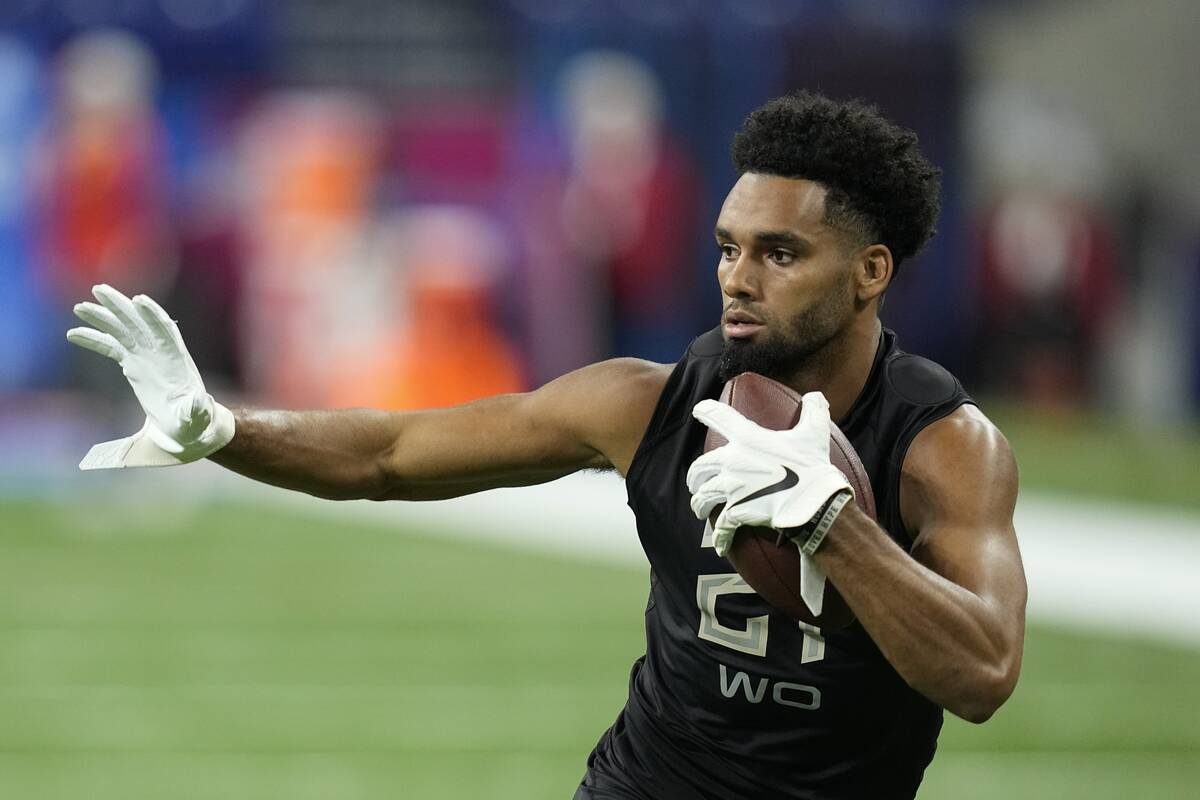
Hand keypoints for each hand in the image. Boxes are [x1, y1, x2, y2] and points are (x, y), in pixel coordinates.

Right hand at [66, 284, 234, 469]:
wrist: (187, 426)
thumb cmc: (195, 421)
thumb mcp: (197, 417)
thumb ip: (196, 409)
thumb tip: (198, 402)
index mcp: (177, 359)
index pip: (165, 331)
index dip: (153, 316)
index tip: (138, 301)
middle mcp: (160, 352)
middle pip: (139, 323)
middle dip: (121, 306)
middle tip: (99, 290)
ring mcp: (146, 355)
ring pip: (122, 330)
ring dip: (103, 317)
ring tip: (80, 307)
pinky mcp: (134, 364)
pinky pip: (112, 347)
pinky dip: (95, 340)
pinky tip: (74, 333)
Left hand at [687, 392, 851, 556]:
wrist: (814, 502)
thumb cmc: (813, 466)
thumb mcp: (815, 433)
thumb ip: (813, 411)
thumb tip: (816, 395)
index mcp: (748, 438)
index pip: (718, 417)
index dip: (705, 411)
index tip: (697, 411)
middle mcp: (733, 461)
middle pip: (700, 467)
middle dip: (695, 476)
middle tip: (695, 481)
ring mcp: (732, 487)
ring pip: (703, 496)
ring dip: (699, 503)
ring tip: (699, 508)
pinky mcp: (737, 511)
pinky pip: (721, 527)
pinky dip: (721, 537)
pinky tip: (721, 544)